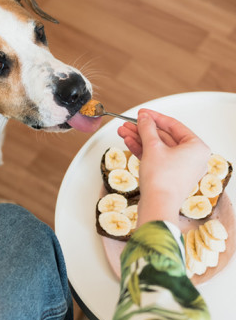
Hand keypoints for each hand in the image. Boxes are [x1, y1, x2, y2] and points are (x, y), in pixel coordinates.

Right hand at [118, 109, 210, 225]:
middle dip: (143, 130)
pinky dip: (143, 151)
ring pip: (157, 148)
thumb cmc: (162, 180)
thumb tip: (144, 118)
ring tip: (123, 132)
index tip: (142, 113)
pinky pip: (156, 158)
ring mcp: (180, 168)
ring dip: (139, 139)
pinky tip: (129, 143)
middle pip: (163, 137)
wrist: (157, 206)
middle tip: (129, 123)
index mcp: (196, 147)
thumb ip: (147, 129)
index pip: (174, 125)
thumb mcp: (153, 147)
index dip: (155, 117)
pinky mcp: (169, 176)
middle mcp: (192, 157)